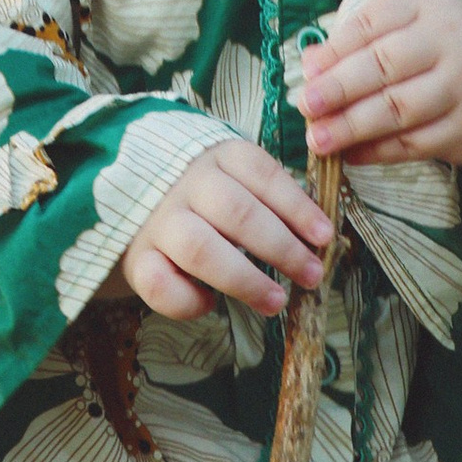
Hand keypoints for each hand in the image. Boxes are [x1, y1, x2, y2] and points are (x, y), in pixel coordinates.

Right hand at [119, 138, 331, 319]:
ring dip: (244, 279)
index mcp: (217, 157)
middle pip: (235, 212)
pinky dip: (188, 301)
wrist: (141, 199)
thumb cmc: (207, 197)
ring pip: (199, 247)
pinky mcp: (138, 258)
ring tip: (276, 301)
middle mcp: (186, 184)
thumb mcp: (238, 181)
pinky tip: (209, 304)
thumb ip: (269, 201)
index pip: (260, 172)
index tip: (324, 237)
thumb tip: (316, 237)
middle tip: (310, 275)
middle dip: (280, 247)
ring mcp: (160, 221)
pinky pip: (160, 284)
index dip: (296, 206)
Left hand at [298, 0, 461, 173]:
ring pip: (398, 109)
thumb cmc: (437, 44)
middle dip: (339, 89)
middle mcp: (450, 39)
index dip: (336, 49)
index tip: (307, 71)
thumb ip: (359, 38)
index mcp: (426, 2)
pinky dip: (378, 152)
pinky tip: (351, 154)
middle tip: (305, 106)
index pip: (372, 22)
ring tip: (318, 139)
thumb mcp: (405, 22)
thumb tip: (310, 65)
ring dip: (352, 127)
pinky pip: (415, 144)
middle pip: (384, 65)